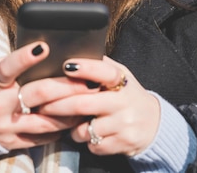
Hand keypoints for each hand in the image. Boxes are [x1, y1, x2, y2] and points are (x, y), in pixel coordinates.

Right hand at [0, 42, 95, 149]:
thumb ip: (12, 64)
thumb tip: (44, 51)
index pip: (8, 68)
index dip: (25, 57)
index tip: (43, 47)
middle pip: (38, 94)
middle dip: (67, 87)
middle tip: (90, 81)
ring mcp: (6, 127)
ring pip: (46, 121)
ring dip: (70, 111)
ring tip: (89, 101)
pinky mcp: (12, 142)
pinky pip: (42, 138)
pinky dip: (60, 129)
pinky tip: (74, 119)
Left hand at [37, 56, 160, 156]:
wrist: (154, 124)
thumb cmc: (127, 96)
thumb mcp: (120, 76)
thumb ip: (99, 66)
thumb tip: (71, 51)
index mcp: (122, 80)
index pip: (103, 71)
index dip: (84, 68)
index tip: (65, 66)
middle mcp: (125, 101)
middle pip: (83, 104)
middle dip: (57, 105)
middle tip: (41, 104)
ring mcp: (125, 124)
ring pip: (85, 129)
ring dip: (71, 128)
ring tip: (69, 123)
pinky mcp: (123, 143)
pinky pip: (93, 145)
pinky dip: (85, 141)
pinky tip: (88, 134)